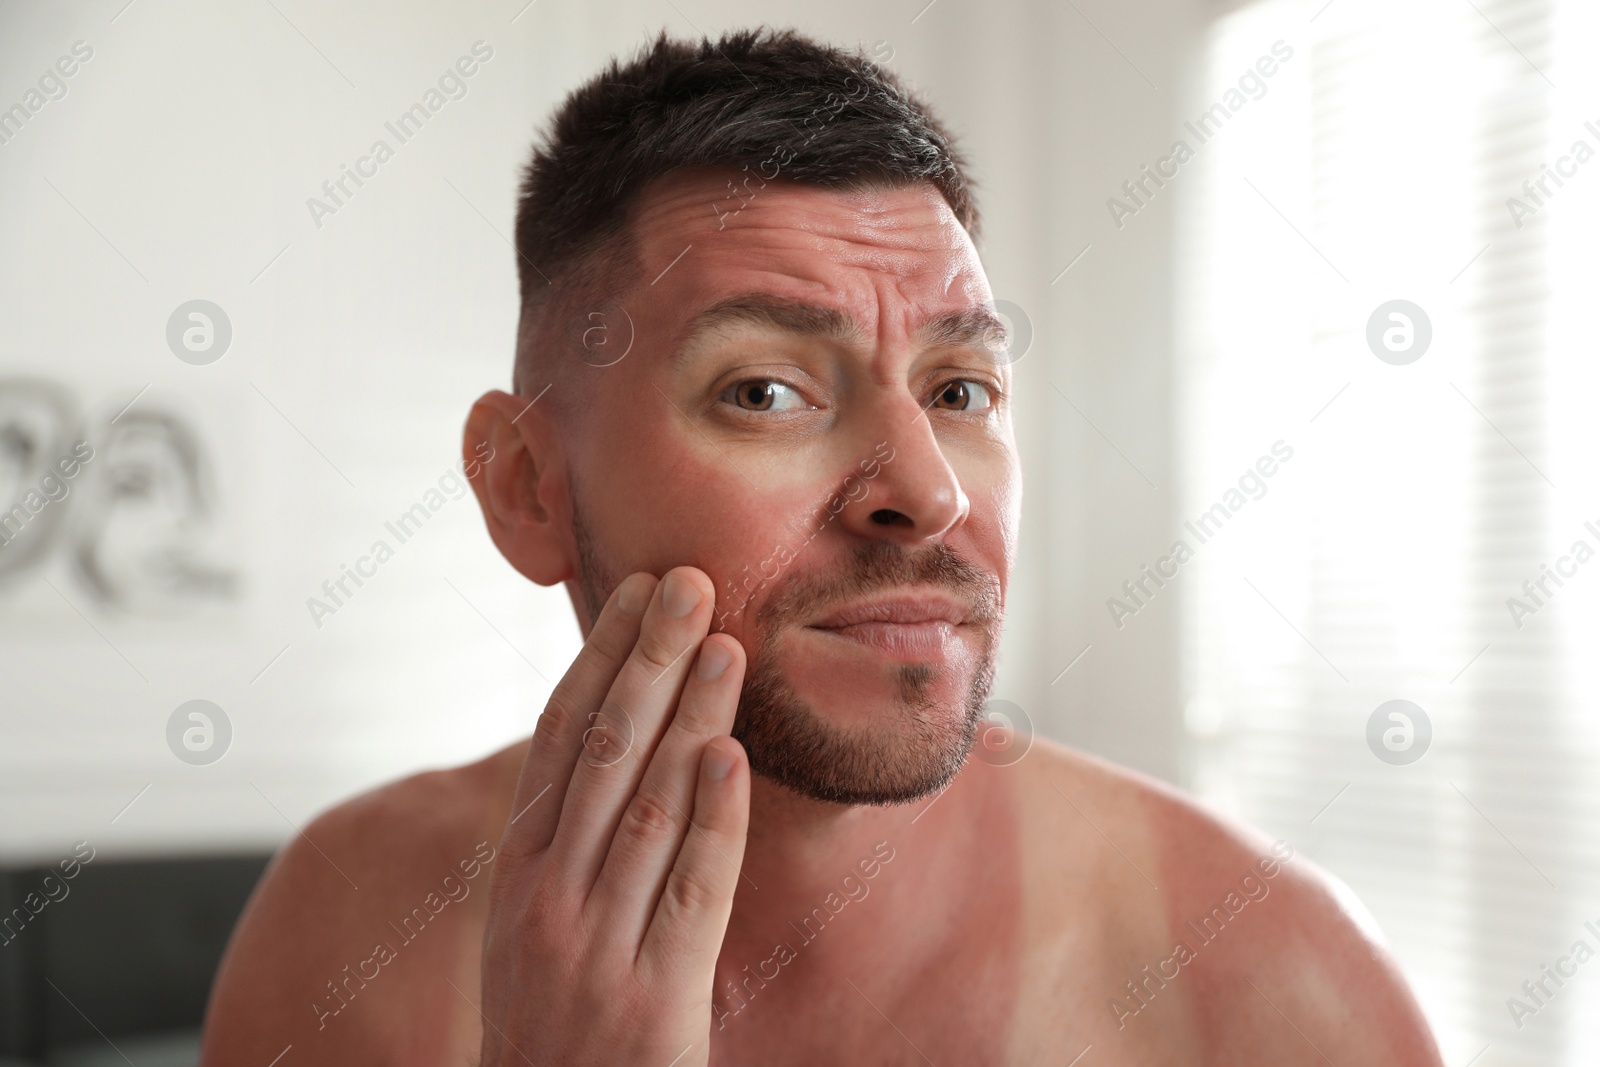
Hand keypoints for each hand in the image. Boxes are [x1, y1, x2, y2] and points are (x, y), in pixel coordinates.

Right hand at [477, 566, 749, 1066]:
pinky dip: (711, 819)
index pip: (562, 741)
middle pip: (602, 754)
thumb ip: (571, 849)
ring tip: (727, 644)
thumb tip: (623, 749)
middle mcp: (546, 900)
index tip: (639, 592)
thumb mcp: (537, 932)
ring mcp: (594, 949)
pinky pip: (689, 892)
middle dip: (647, 659)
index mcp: (520, 874)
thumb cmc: (556, 1031)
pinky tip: (731, 757)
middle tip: (689, 580)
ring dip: (689, 716)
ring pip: (646, 806)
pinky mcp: (651, 1002)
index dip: (602, 659)